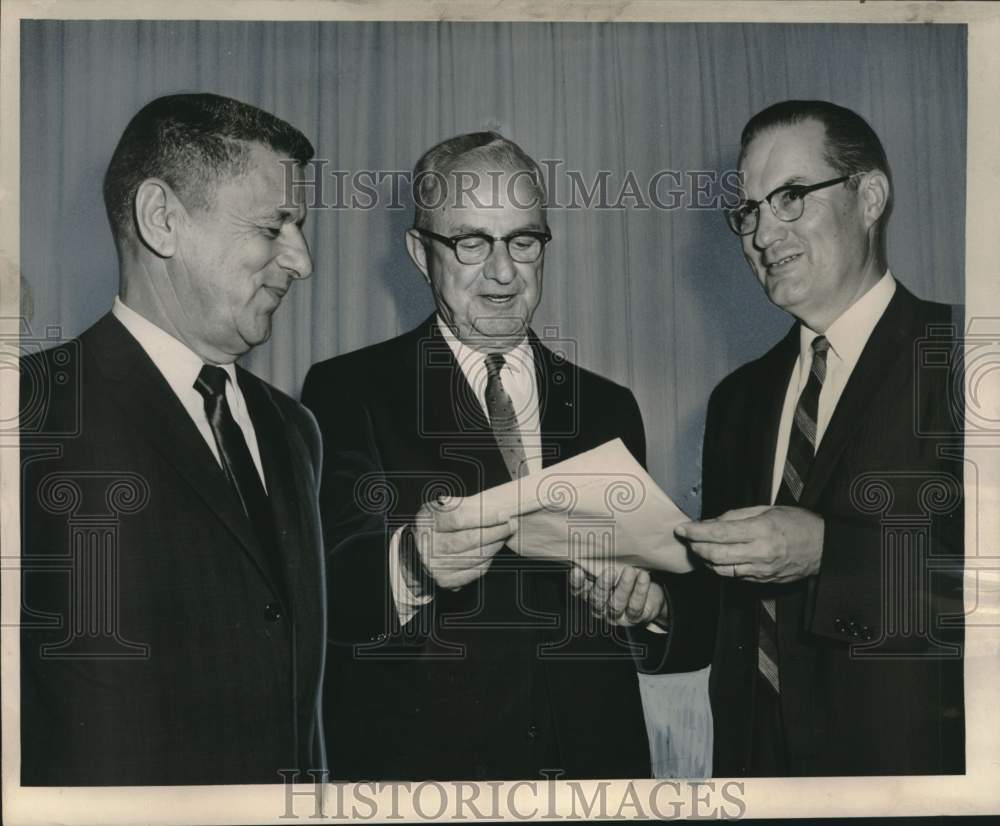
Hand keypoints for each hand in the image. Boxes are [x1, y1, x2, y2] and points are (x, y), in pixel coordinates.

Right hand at [402, 498, 516, 591]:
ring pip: (473, 557)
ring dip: (494, 546)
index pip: (458, 518)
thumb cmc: (439, 523)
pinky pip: (474, 572)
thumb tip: (488, 503)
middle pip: (467, 540)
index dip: (484, 516)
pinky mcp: (444, 580)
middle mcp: (426, 544)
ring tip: (503, 535)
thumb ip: (463, 504)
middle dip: (494, 532)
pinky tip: (492, 550)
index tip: (504, 514)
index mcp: (426, 520)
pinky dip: (487, 561)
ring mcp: (433, 565)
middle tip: (511, 525)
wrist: (420, 548)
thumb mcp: (444, 507)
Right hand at [569, 564, 666, 626]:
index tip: (578, 569)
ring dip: (623, 587)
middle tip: (610, 571)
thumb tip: (596, 543)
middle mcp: (600, 606)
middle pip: (596, 599)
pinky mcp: (634, 617)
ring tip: (630, 571)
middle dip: (602, 585)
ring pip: (616, 604)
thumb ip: (602, 561)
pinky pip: (635, 606)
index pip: (578, 589)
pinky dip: (640, 590)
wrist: (650, 591)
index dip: (576, 582)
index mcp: (590, 592)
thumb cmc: (625, 574)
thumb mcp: (613, 566)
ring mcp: (616, 615)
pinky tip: (643, 576)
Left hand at [675, 505, 823, 582]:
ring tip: (699, 548)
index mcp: (760, 530)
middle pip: (715, 555)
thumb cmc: (797, 523)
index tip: (681, 529)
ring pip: (721, 569)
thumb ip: (736, 516)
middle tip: (688, 539)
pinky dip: (721, 567)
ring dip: (705, 560)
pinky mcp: (763, 580)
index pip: (718, 533)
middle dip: (696, 547)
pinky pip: (735, 576)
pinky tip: (717, 558)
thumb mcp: (767, 509)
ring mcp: (761, 570)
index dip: (695, 532)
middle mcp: (759, 553)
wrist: (824, 548)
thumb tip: (711, 522)